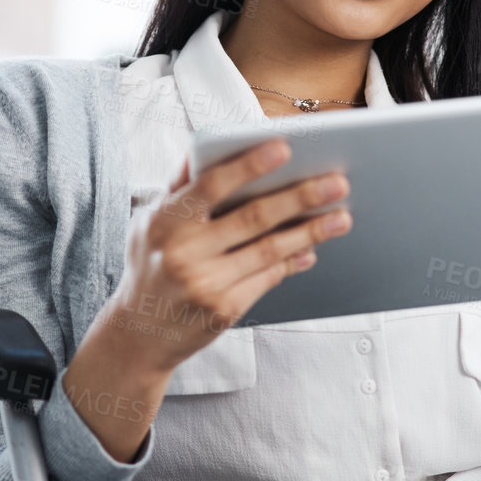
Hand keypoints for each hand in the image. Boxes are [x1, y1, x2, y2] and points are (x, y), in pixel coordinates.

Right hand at [96, 137, 351, 377]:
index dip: (248, 166)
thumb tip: (209, 148)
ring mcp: (205, 285)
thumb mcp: (148, 223)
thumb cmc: (150, 266)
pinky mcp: (224, 310)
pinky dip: (292, 261)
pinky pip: (267, 278)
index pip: (211, 185)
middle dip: (300, 197)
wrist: (139, 333)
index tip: (285, 147)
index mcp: (164, 222)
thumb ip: (179, 188)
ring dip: (310, 232)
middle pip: (252, 218)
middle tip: (337, 182)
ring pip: (268, 251)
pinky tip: (312, 249)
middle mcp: (183, 253)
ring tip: (341, 216)